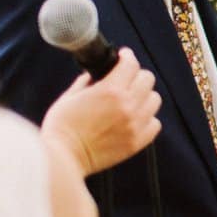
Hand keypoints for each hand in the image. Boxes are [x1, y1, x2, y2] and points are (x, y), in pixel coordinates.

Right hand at [41, 49, 160, 174]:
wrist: (63, 159)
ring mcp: (135, 124)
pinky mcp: (137, 142)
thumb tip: (96, 74)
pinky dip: (147, 119)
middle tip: (126, 79)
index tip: (123, 57)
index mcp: (110, 90)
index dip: (126, 57)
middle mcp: (127, 105)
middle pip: (147, 79)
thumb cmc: (61, 127)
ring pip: (154, 99)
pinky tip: (134, 119)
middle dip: (136, 75)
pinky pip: (155, 124)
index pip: (131, 64)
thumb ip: (86, 81)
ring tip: (131, 100)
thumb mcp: (69, 96)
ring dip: (144, 96)